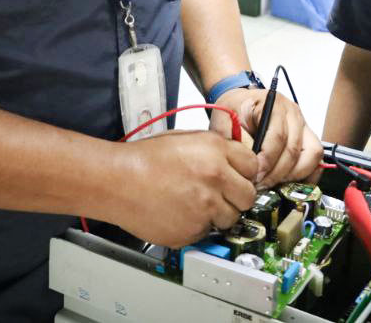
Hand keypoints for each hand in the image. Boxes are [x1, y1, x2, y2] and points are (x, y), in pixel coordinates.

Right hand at [107, 130, 257, 247]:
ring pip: (230, 219)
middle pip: (248, 196)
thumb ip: (215, 148)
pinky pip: (207, 232)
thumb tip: (234, 160)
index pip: (253, 166)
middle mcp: (215, 178)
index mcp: (215, 151)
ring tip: (194, 204)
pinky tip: (179, 213)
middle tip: (221, 196)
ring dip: (218, 214)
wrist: (117, 181)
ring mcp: (206, 207)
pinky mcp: (193, 231)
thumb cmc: (143, 159)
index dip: (245, 173)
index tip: (238, 178)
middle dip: (237, 197)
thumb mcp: (185, 138)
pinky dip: (197, 227)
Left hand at [211, 88, 322, 188]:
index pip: (277, 137)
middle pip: (294, 149)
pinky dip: (306, 175)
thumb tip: (251, 166)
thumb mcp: (226, 120)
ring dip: (293, 176)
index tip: (255, 177)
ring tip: (274, 186)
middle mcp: (293, 113)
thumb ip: (238, 141)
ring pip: (312, 155)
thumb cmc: (233, 109)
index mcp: (273, 104)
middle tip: (261, 186)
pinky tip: (289, 185)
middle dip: (277, 174)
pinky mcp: (307, 138)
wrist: (240, 103)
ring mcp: (303, 125)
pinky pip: (316, 160)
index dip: (267, 161)